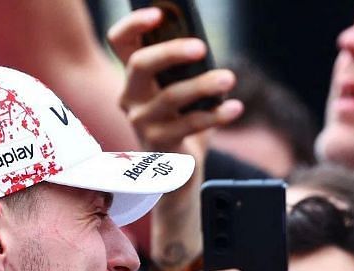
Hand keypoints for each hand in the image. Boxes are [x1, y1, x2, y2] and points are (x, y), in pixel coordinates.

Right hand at [107, 7, 242, 156]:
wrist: (177, 172)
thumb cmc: (182, 121)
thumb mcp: (180, 90)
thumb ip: (185, 69)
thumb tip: (203, 45)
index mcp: (134, 77)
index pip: (119, 42)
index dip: (133, 23)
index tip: (158, 14)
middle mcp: (130, 97)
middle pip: (140, 64)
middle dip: (171, 51)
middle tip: (202, 47)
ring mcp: (141, 121)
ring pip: (170, 96)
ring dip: (203, 85)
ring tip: (229, 78)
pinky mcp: (159, 144)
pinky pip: (189, 124)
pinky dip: (216, 114)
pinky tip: (234, 107)